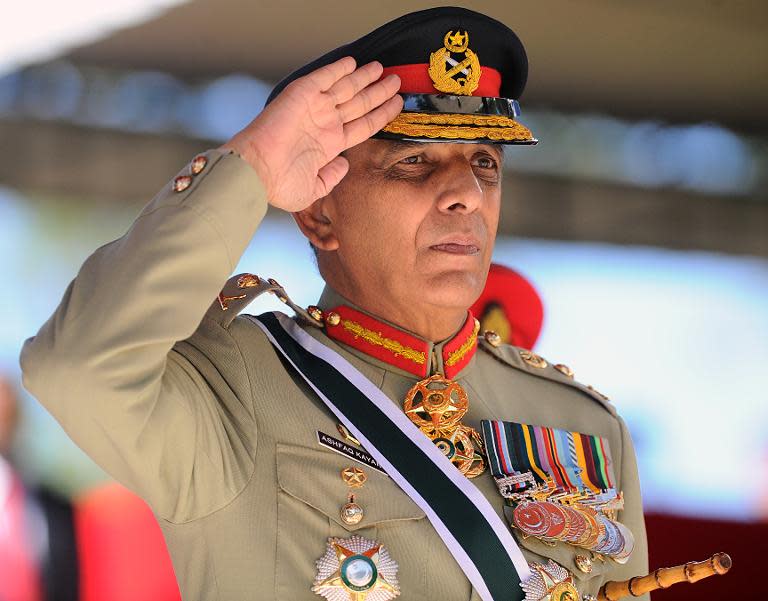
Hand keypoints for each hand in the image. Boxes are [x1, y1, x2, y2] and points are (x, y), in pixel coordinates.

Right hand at [221, 57, 402, 211]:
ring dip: (365, 78)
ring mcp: (314, 109)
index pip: (363, 126)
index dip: (381, 114)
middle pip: (360, 104)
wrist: (255, 172)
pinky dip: (338, 69)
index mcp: (329, 144)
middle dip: (379, 92)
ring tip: (383, 69)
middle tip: (396, 81)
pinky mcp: (301, 95)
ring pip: (347, 88)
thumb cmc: (278, 185)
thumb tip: (344, 164)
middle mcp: (324, 124)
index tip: (397, 105)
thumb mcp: (313, 190)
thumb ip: (332, 177)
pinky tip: (354, 63)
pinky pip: (324, 78)